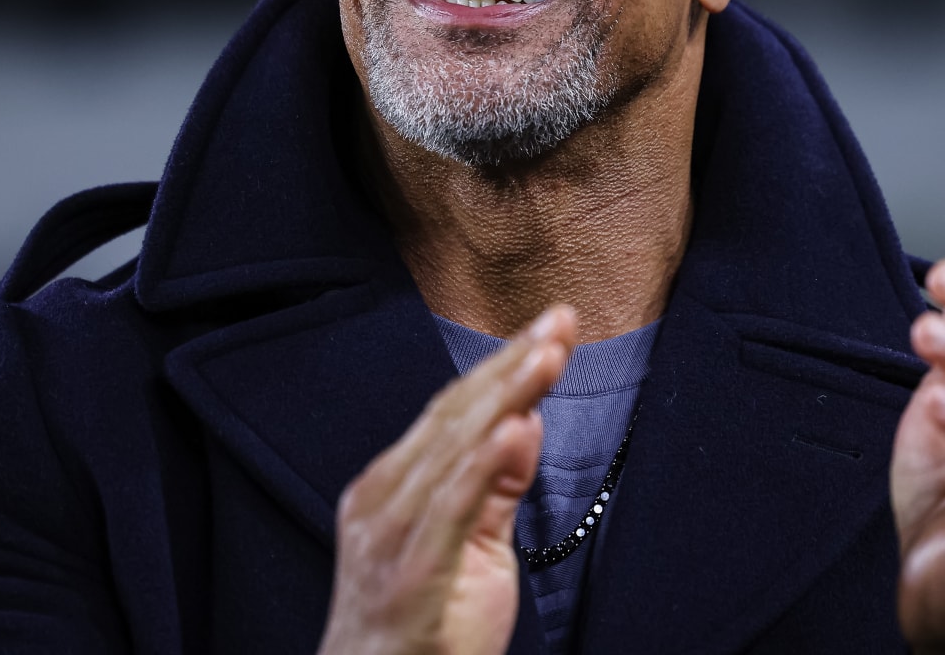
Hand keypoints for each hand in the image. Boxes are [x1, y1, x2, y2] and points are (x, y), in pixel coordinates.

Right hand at [317, 306, 576, 654]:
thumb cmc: (424, 634)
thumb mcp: (473, 549)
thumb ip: (497, 487)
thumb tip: (526, 421)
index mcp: (393, 486)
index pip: (455, 410)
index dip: (505, 364)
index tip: (553, 327)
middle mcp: (383, 498)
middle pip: (456, 415)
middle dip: (512, 362)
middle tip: (561, 320)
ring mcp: (390, 534)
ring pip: (455, 447)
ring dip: (506, 395)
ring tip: (548, 354)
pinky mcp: (411, 575)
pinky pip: (450, 509)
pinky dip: (483, 464)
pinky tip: (514, 428)